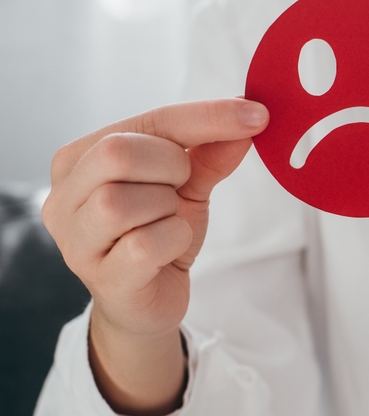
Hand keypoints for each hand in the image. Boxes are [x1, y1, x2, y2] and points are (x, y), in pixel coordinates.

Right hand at [42, 99, 268, 415]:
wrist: (151, 301)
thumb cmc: (159, 235)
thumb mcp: (188, 187)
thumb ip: (211, 153)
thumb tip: (247, 117)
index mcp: (79, 158)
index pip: (147, 120)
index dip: (206, 116)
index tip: (257, 113)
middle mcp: (64, 194)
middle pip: (117, 153)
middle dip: (170, 167)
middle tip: (180, 189)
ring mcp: (75, 239)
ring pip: (123, 202)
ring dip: (168, 210)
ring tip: (166, 222)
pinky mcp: (101, 276)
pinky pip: (144, 245)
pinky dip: (172, 241)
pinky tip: (168, 250)